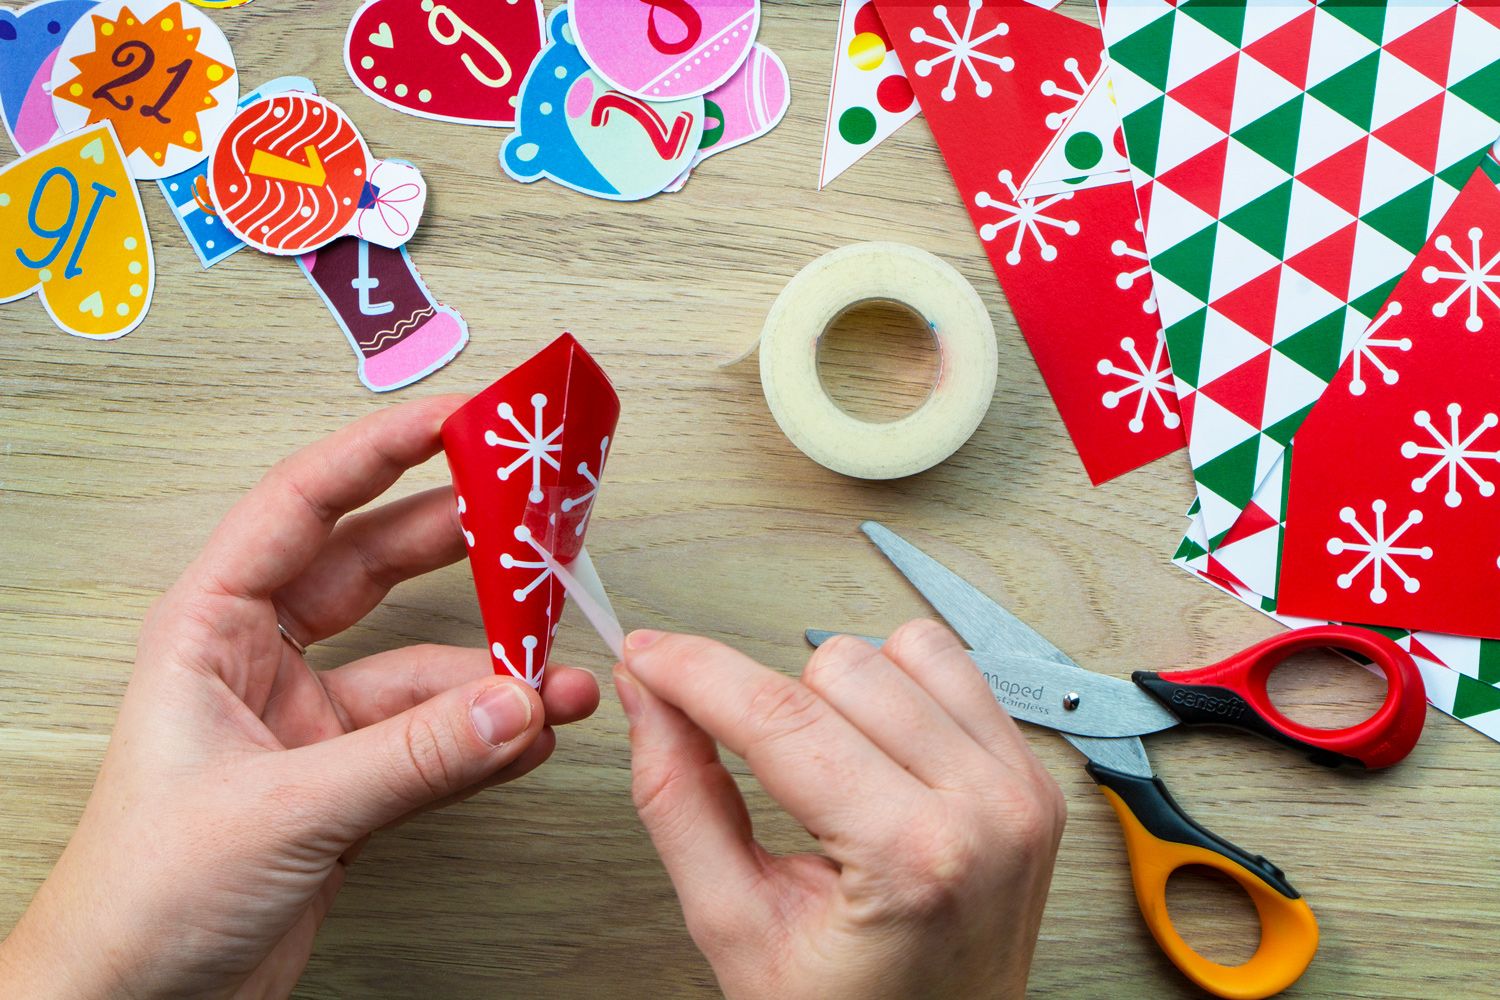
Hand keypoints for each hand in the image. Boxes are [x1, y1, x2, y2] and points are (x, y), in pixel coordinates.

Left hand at [0, 396, 599, 999]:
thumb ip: (410, 755)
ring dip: (492, 668)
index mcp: (210, 631)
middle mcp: (262, 663)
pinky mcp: (348, 784)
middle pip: (371, 569)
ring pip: (418, 666)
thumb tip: (516, 703)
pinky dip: (486, 735)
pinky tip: (533, 730)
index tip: (452, 419)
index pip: (301, 508)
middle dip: (454, 543)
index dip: (378, 454)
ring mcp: (311, 725)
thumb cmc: (142, 898)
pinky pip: (433, 738)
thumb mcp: (283, 810)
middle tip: (529, 517)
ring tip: (558, 671)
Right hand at [615, 621, 1064, 999]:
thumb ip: (679, 801)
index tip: (651, 655)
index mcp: (911, 857)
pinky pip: (956, 668)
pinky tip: (878, 752)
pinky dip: (901, 691)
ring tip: (830, 768)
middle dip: (774, 706)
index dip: (696, 672)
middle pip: (840, 666)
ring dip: (843, 694)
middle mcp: (985, 810)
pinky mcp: (1032, 776)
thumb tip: (651, 701)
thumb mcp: (736, 927)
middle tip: (760, 770)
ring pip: (903, 648)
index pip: (781, 718)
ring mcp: (1019, 789)